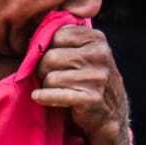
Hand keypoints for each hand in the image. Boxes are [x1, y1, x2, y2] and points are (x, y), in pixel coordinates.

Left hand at [32, 25, 128, 144]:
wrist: (110, 116)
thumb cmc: (88, 81)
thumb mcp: (85, 54)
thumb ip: (67, 40)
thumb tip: (34, 28)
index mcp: (97, 39)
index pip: (57, 36)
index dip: (50, 49)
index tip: (55, 60)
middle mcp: (100, 55)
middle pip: (50, 57)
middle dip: (44, 70)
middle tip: (52, 78)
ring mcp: (98, 77)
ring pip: (50, 78)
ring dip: (47, 87)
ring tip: (58, 90)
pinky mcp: (91, 98)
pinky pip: (53, 94)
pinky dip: (44, 97)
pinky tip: (40, 98)